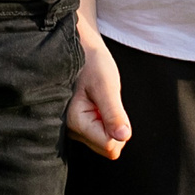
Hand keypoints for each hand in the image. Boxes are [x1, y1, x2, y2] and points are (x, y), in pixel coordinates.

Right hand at [65, 36, 131, 159]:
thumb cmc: (91, 61)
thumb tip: (123, 137)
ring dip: (108, 122)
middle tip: (107, 100)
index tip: (112, 104)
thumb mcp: (106, 84)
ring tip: (101, 99)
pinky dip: (103, 119)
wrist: (78, 47)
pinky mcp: (76, 123)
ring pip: (103, 141)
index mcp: (76, 122)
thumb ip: (114, 113)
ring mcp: (72, 128)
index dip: (119, 128)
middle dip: (114, 127)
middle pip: (107, 148)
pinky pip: (98, 133)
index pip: (110, 147)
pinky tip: (96, 102)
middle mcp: (70, 130)